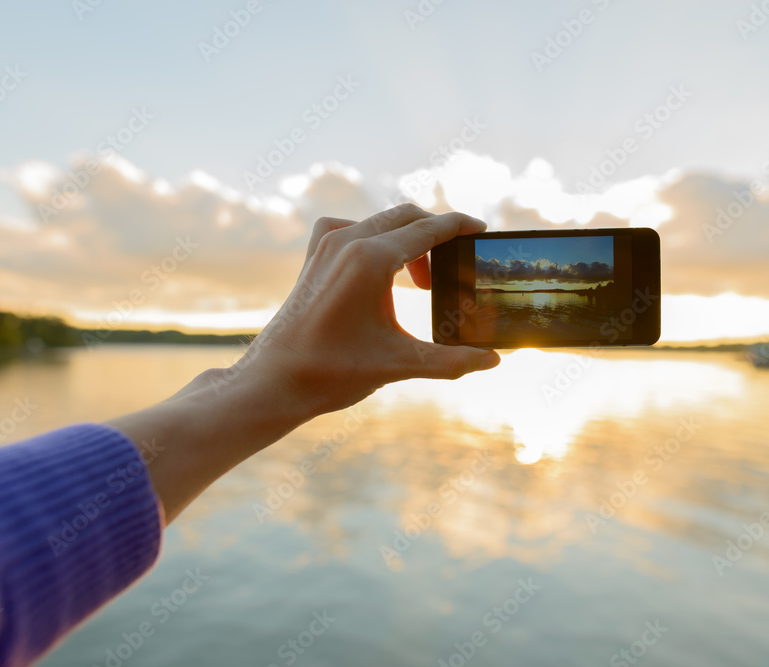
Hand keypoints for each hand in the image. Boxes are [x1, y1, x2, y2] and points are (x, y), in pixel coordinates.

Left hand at [238, 203, 499, 418]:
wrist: (275, 380)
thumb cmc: (331, 371)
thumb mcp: (398, 363)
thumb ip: (450, 361)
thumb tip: (493, 361)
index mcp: (369, 258)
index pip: (428, 229)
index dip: (459, 226)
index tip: (481, 230)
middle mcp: (346, 241)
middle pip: (407, 218)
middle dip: (437, 236)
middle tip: (458, 262)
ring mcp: (325, 245)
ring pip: (380, 222)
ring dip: (408, 240)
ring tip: (422, 282)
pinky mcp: (313, 255)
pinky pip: (352, 229)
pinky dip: (375, 239)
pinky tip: (381, 267)